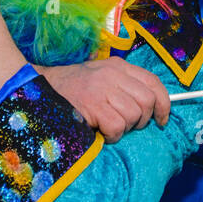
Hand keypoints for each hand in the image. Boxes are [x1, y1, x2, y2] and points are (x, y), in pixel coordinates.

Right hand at [39, 59, 170, 142]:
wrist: (39, 89)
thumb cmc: (73, 90)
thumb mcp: (101, 78)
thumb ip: (124, 86)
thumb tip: (152, 106)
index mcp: (118, 66)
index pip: (153, 82)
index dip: (164, 103)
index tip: (162, 119)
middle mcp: (113, 74)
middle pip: (147, 101)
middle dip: (143, 119)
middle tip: (128, 125)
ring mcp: (102, 89)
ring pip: (133, 115)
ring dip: (124, 128)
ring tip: (109, 126)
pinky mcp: (92, 105)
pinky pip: (117, 126)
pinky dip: (112, 135)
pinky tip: (100, 131)